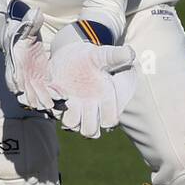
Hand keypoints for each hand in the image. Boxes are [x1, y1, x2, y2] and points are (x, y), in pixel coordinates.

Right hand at [2, 6, 61, 110]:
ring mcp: (30, 79)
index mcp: (13, 63)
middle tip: (45, 105)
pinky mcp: (40, 79)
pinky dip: (54, 94)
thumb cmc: (18, 32)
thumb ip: (29, 23)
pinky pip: (47, 90)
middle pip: (26, 90)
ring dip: (45, 100)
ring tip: (56, 107)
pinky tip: (64, 99)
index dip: (17, 84)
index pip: (13, 76)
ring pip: (37, 94)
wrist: (19, 38)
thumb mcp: (23, 27)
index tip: (21, 90)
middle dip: (34, 98)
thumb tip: (36, 12)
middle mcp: (20, 75)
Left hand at [48, 24, 137, 138]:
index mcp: (107, 100)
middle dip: (85, 124)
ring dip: (68, 117)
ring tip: (66, 98)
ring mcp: (75, 109)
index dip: (105, 117)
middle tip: (79, 106)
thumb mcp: (105, 55)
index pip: (110, 121)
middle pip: (90, 131)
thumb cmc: (94, 57)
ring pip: (71, 126)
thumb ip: (117, 56)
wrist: (74, 56)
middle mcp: (92, 109)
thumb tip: (130, 53)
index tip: (96, 102)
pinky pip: (56, 114)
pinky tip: (55, 90)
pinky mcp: (60, 105)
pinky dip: (53, 106)